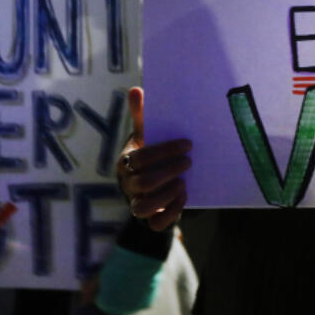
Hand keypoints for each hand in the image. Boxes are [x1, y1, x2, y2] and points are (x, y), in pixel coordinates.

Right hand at [118, 87, 191, 230]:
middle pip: (143, 183)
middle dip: (169, 171)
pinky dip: (171, 213)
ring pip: (143, 208)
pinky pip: (156, 224)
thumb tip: (136, 89)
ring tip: (183, 182)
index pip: (140, 158)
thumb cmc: (149, 151)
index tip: (186, 144)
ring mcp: (136, 203)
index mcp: (125, 162)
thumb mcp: (145, 133)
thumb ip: (142, 114)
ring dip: (167, 195)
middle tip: (189, 161)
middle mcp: (128, 184)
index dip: (164, 151)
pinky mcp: (149, 219)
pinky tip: (184, 196)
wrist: (150, 179)